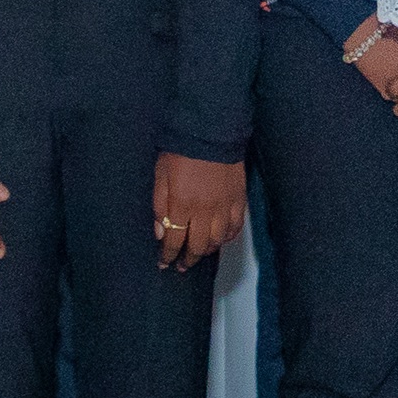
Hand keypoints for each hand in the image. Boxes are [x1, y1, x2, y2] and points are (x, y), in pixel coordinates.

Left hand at [152, 154, 249, 271]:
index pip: (175, 240)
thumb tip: (160, 233)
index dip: (168, 255)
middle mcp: (204, 210)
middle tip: (181, 266)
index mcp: (182, 205)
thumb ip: (159, 205)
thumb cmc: (181, 151)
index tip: (164, 263)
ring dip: (207, 251)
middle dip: (188, 259)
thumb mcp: (160, 175)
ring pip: (217, 241)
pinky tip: (220, 241)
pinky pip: (235, 228)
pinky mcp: (238, 200)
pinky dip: (227, 238)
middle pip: (198, 246)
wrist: (211, 131)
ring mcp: (224, 206)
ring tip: (199, 254)